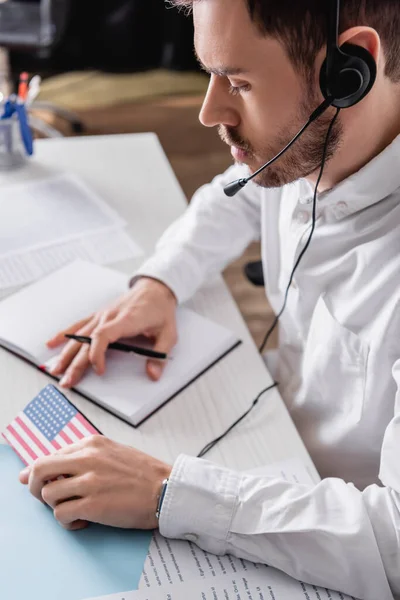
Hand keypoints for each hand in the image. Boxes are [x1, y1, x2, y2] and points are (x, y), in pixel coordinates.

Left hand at [19, 436, 171, 530]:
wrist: (166, 489)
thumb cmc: (142, 474)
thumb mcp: (112, 452)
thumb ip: (81, 457)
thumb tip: (45, 468)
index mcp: (91, 444)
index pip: (50, 455)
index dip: (38, 473)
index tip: (35, 483)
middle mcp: (87, 458)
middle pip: (38, 470)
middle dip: (34, 487)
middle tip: (46, 499)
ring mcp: (89, 482)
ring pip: (47, 495)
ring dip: (56, 507)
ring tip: (74, 510)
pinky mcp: (93, 505)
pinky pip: (61, 515)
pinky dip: (68, 522)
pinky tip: (83, 521)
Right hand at [47, 277, 177, 387]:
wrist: (155, 289)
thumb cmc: (160, 310)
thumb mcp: (169, 334)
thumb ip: (160, 355)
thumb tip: (153, 374)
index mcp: (127, 320)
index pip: (104, 335)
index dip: (98, 354)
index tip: (100, 370)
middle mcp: (110, 316)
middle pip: (87, 340)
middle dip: (75, 363)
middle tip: (68, 381)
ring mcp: (102, 315)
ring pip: (79, 335)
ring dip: (66, 353)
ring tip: (56, 369)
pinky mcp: (99, 315)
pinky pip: (79, 325)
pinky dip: (64, 334)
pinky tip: (52, 343)